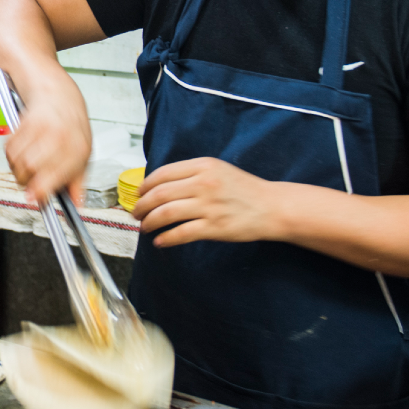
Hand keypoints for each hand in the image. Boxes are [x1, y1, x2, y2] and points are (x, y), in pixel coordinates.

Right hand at [5, 94, 91, 204]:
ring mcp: (40, 128)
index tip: (33, 199)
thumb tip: (75, 205)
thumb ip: (78, 183)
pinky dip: (11, 157)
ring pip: (17, 159)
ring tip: (25, 167)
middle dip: (25, 180)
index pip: (56, 175)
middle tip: (28, 182)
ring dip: (17, 169)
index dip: (41, 191)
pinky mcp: (24, 122)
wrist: (59, 96)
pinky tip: (20, 154)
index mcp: (77, 149)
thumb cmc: (72, 129)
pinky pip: (9, 148)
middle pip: (31, 167)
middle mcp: (59, 137)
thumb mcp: (83, 155)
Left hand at [132, 157, 284, 246]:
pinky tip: (160, 241)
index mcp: (203, 166)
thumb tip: (157, 185)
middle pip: (160, 194)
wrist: (273, 206)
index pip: (162, 174)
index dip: (145, 186)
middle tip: (136, 214)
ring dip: (149, 222)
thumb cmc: (242, 189)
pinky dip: (166, 238)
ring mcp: (209, 206)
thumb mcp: (217, 170)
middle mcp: (204, 184)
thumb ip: (191, 174)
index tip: (138, 194)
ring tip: (144, 226)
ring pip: (166, 213)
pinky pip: (181, 233)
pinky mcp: (215, 227)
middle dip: (141, 206)